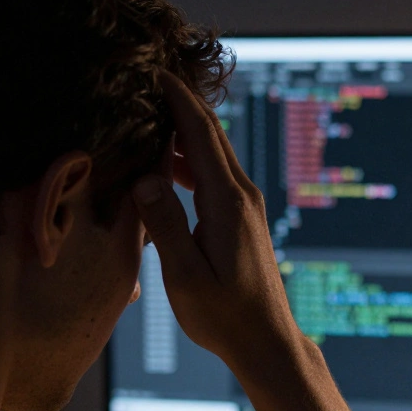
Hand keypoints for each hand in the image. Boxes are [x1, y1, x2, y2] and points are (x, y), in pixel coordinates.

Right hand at [131, 71, 302, 377]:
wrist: (266, 341)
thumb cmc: (225, 317)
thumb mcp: (185, 277)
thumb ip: (165, 226)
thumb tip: (145, 179)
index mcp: (227, 202)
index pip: (199, 133)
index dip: (176, 99)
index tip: (153, 70)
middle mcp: (241, 195)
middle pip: (209, 134)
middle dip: (179, 102)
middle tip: (146, 79)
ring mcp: (244, 206)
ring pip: (211, 154)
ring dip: (181, 131)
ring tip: (145, 115)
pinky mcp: (241, 219)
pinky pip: (213, 175)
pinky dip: (188, 160)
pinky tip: (163, 165)